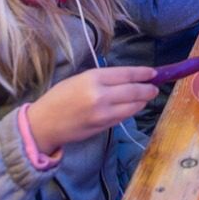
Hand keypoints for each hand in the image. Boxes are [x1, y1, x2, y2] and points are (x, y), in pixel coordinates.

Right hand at [26, 66, 157, 154]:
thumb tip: (126, 78)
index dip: (143, 73)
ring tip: (147, 96)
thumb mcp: (79, 79)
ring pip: (132, 106)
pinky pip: (123, 117)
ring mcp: (103, 113)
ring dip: (142, 101)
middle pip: (134, 90)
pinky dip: (131, 110)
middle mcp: (100, 95)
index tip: (153, 72)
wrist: (44, 124)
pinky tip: (134, 106)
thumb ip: (102, 79)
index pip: (126, 74)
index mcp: (93, 78)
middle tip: (155, 87)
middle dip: (147, 89)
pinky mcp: (103, 126)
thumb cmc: (59, 98)